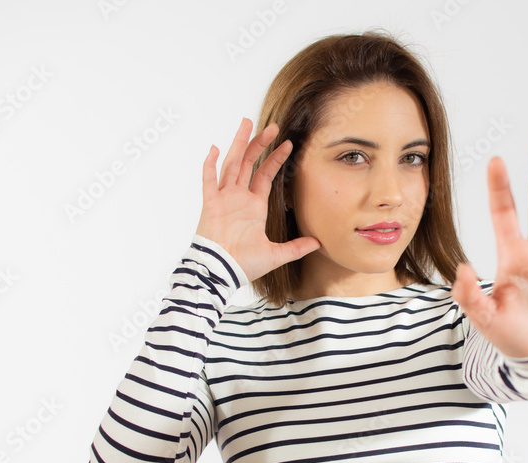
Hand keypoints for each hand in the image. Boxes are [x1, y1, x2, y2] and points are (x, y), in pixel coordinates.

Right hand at [196, 117, 319, 280]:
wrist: (222, 273)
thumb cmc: (244, 265)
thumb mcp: (276, 254)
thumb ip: (296, 247)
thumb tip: (318, 243)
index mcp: (253, 206)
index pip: (265, 175)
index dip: (275, 159)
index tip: (288, 144)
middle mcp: (238, 198)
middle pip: (248, 163)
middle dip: (260, 144)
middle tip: (272, 126)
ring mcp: (223, 199)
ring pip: (231, 164)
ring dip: (239, 144)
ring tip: (247, 123)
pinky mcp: (210, 204)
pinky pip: (209, 180)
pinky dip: (210, 164)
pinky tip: (215, 148)